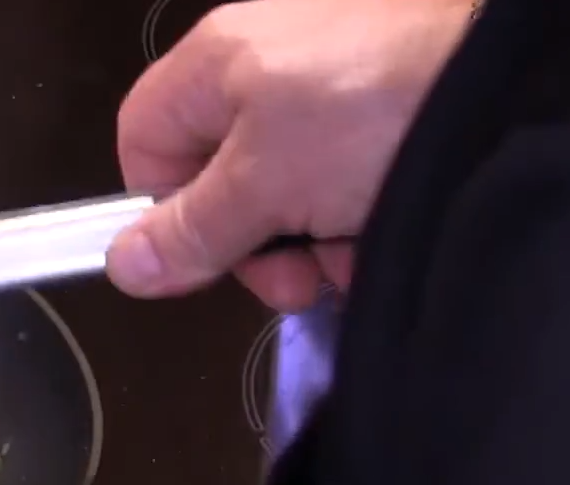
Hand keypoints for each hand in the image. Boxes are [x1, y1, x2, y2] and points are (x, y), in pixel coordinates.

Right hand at [104, 0, 474, 310]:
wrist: (507, 77)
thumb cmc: (374, 108)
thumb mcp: (265, 186)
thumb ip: (191, 232)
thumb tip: (123, 266)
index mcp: (213, 63)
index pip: (144, 143)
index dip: (161, 209)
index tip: (198, 259)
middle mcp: (263, 62)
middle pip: (217, 174)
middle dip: (253, 239)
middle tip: (291, 277)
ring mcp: (326, 78)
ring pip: (284, 182)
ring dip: (309, 236)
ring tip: (350, 251)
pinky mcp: (381, 97)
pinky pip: (340, 167)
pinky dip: (355, 207)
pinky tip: (382, 227)